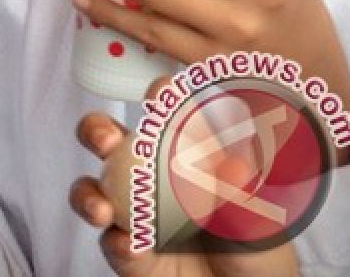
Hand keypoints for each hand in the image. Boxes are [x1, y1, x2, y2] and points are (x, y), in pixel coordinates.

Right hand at [70, 112, 299, 276]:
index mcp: (183, 158)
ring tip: (101, 211)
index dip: (160, 99)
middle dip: (96, 131)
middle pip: (107, 141)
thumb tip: (233, 167)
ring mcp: (133, 215)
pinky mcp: (127, 254)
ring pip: (92, 191)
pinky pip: (111, 243)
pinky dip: (117, 243)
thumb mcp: (261, 219)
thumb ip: (243, 196)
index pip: (166, 117)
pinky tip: (130, 246)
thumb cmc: (259, 253)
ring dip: (88, 195)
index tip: (163, 95)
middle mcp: (149, 179)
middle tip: (105, 139)